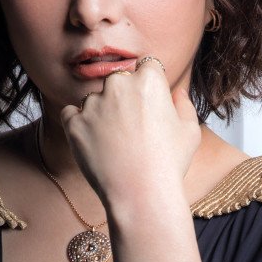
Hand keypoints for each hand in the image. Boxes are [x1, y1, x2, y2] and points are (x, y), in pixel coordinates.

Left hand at [59, 59, 202, 213]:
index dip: (148, 86)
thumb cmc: (169, 165)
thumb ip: (184, 105)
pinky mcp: (73, 123)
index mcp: (149, 80)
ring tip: (115, 145)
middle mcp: (119, 84)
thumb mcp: (190, 133)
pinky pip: (71, 115)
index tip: (148, 106)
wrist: (140, 195)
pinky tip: (94, 144)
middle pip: (119, 81)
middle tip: (132, 131)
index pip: (146, 66)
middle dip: (123, 99)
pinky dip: (79, 125)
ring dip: (101, 114)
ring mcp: (93, 103)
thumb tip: (176, 93)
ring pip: (95, 100)